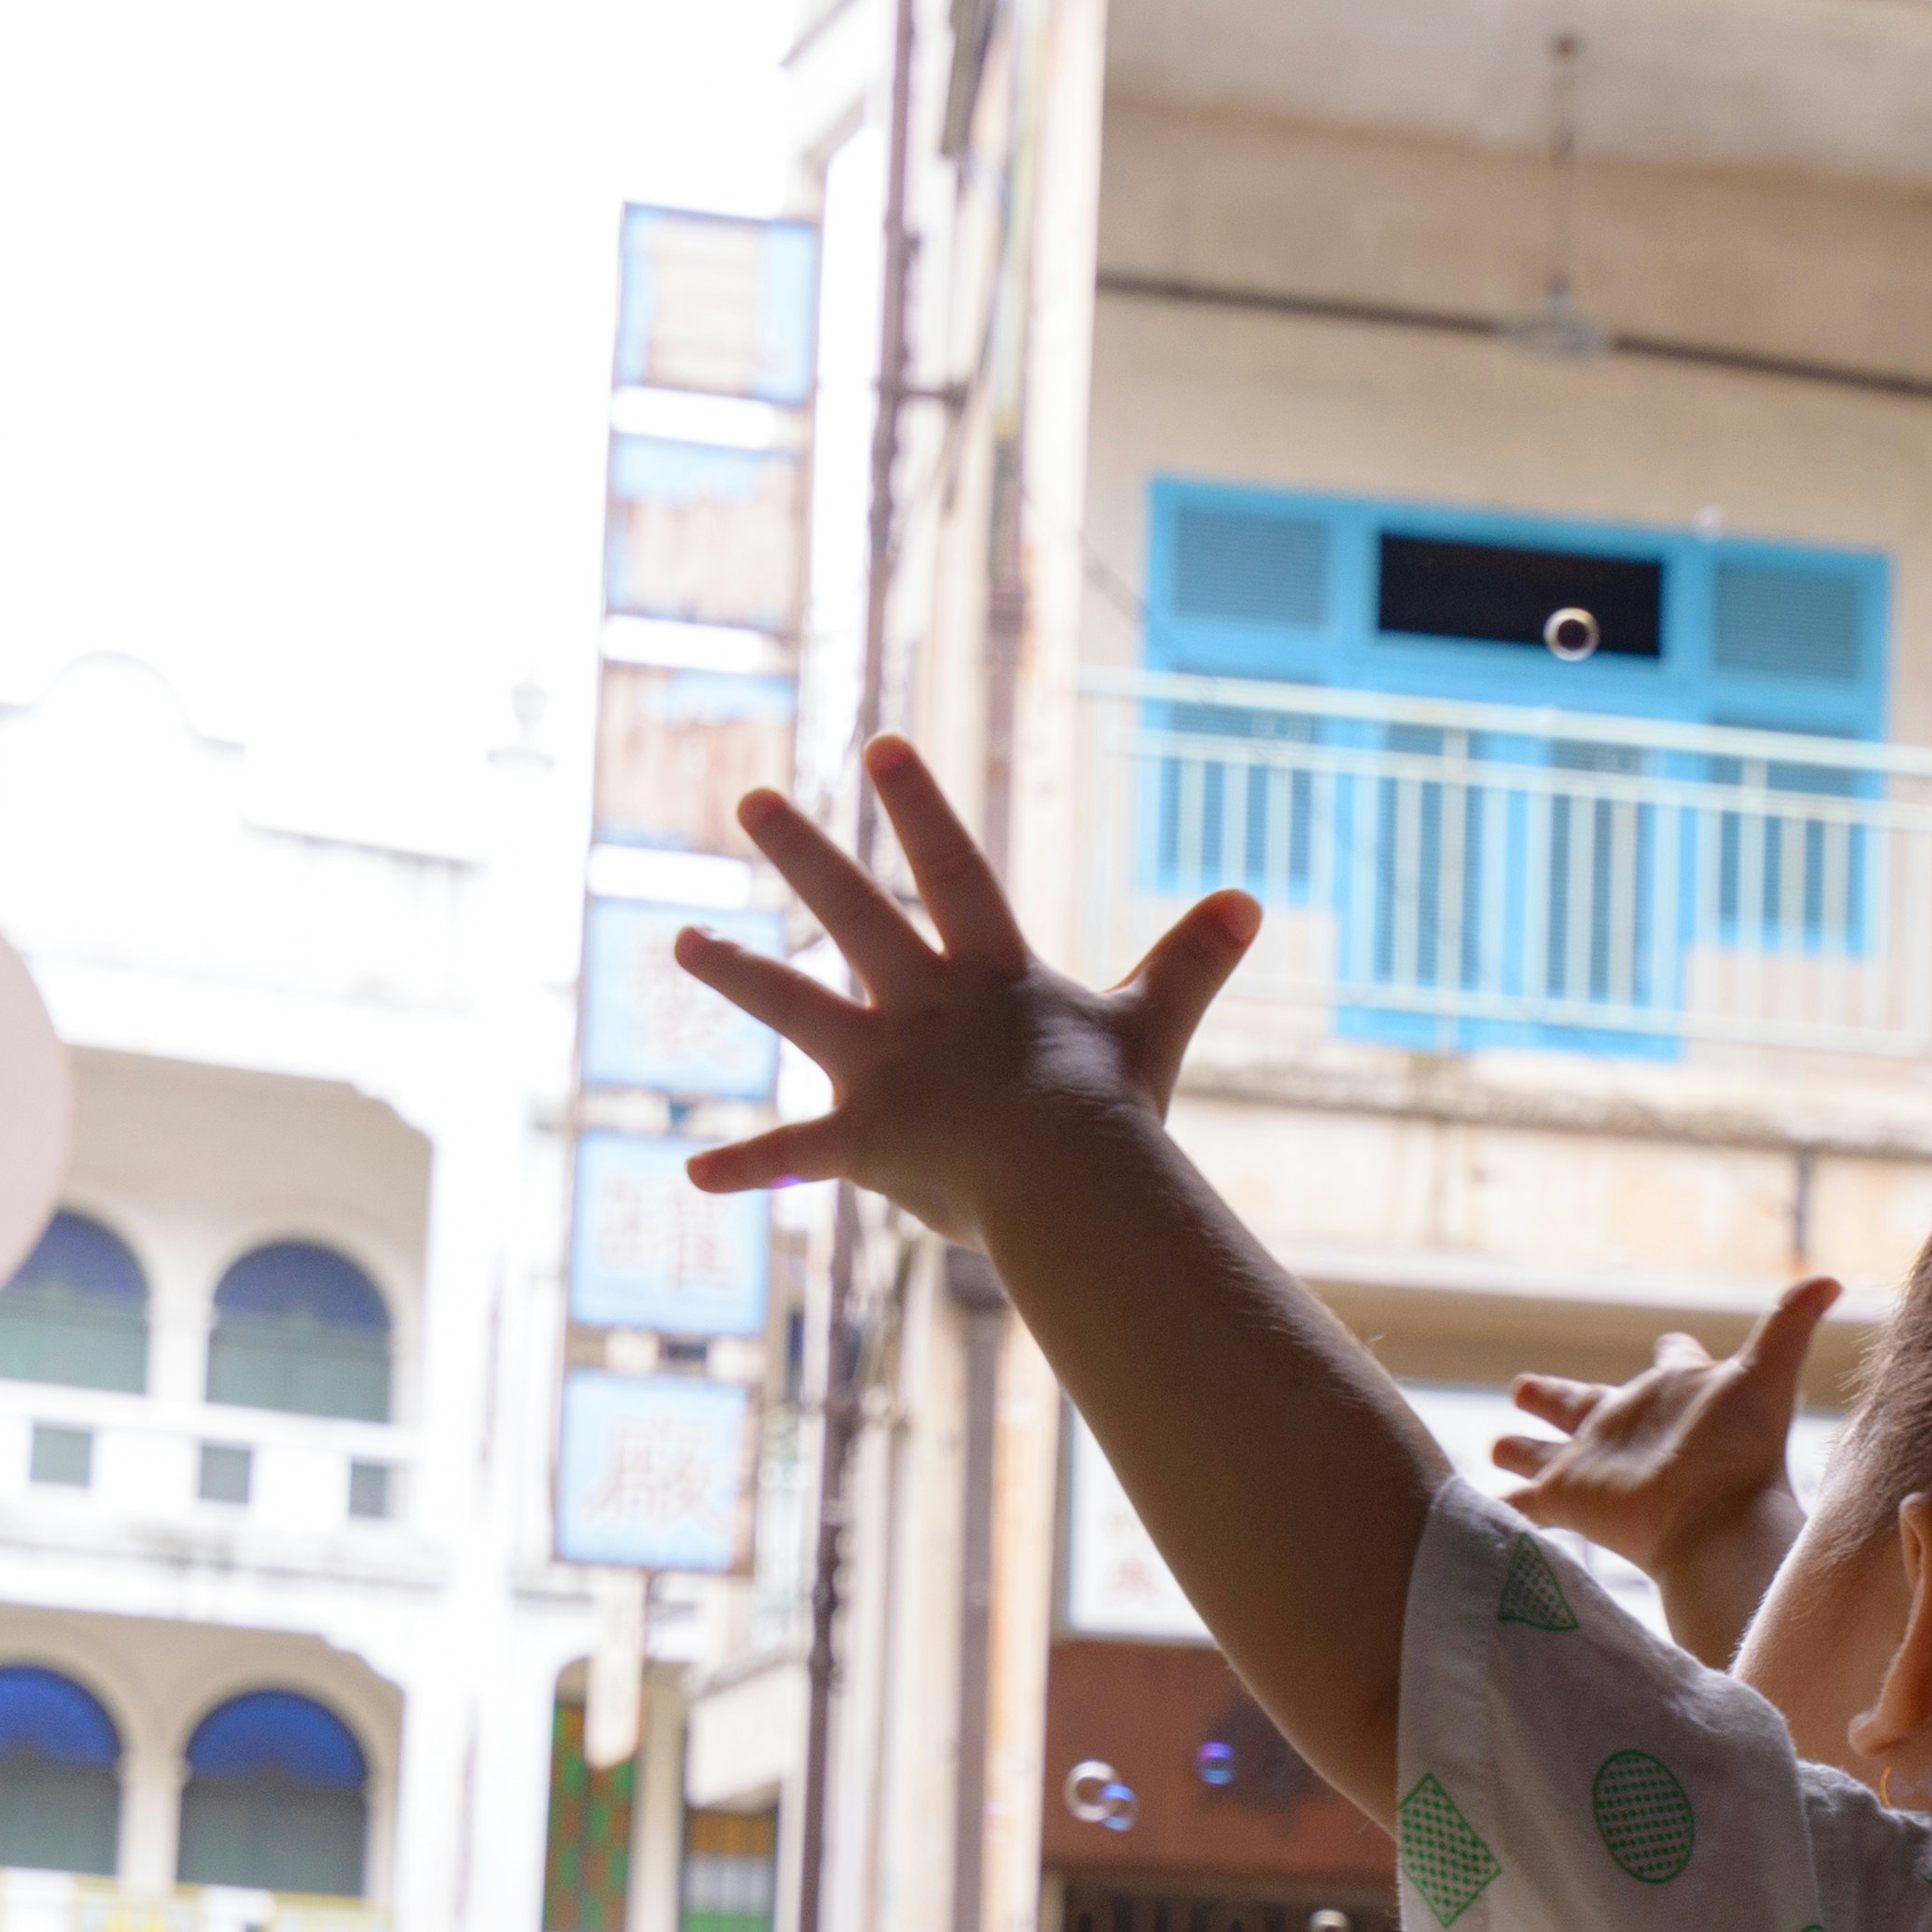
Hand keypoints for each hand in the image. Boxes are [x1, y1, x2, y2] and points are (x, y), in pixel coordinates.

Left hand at [669, 735, 1261, 1243]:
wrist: (1072, 1183)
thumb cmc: (1116, 1108)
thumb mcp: (1154, 1024)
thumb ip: (1191, 961)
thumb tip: (1249, 899)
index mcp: (989, 973)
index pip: (952, 870)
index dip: (918, 807)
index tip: (880, 748)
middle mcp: (924, 1005)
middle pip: (852, 912)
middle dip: (803, 850)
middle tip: (753, 799)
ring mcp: (884, 1069)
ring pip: (796, 1005)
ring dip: (735, 969)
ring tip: (683, 940)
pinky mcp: (862, 1139)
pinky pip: (794, 1157)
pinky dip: (747, 1168)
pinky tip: (696, 1172)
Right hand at [1496, 1277, 1835, 1566]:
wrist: (1716, 1526)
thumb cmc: (1741, 1452)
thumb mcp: (1764, 1376)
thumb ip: (1789, 1324)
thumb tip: (1833, 1279)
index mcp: (1674, 1395)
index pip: (1672, 1362)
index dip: (1673, 1353)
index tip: (1670, 1343)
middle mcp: (1631, 1430)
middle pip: (1584, 1406)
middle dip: (1554, 1398)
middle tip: (1522, 1387)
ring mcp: (1595, 1468)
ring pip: (1544, 1455)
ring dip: (1521, 1450)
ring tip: (1494, 1447)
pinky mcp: (1569, 1501)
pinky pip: (1523, 1503)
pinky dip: (1499, 1505)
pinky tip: (1475, 1506)